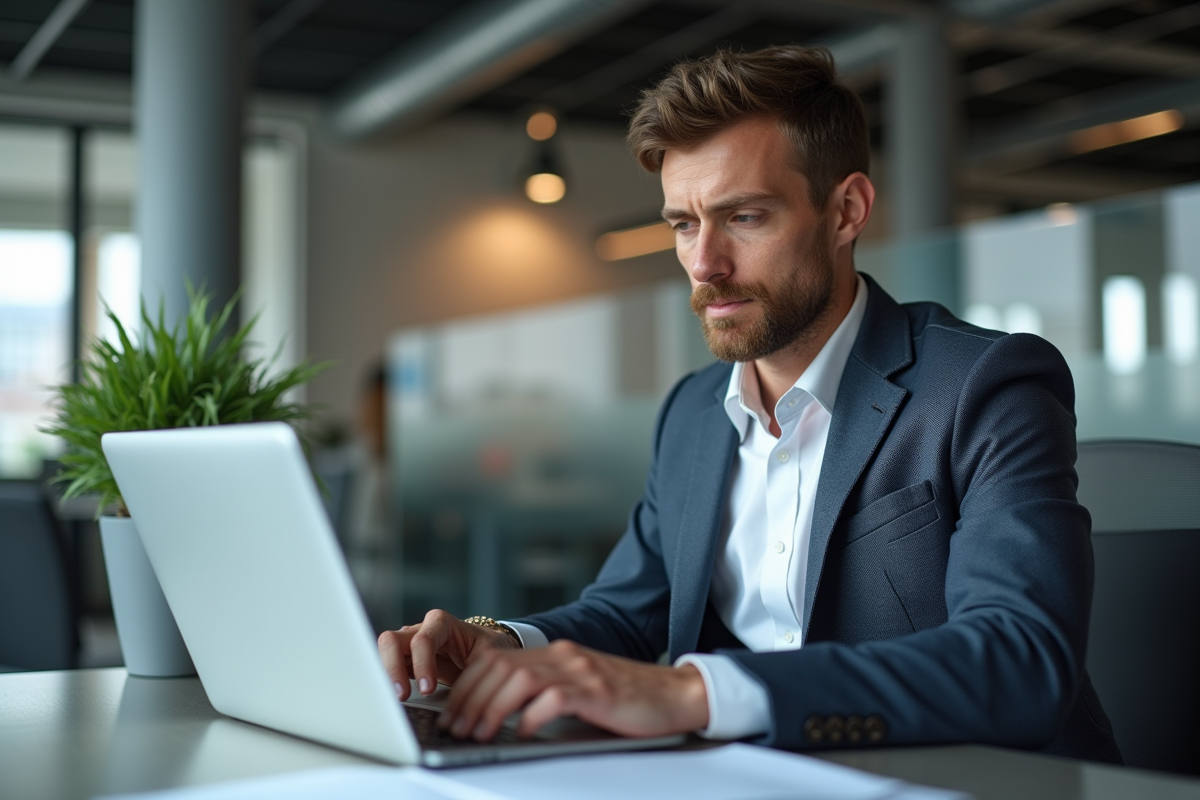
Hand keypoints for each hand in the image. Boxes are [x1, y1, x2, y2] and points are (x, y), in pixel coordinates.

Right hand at [377, 609, 518, 700]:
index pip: (423, 638)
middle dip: (393, 668)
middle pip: (392, 640)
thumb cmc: (487, 649)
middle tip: (402, 695)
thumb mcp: (488, 656)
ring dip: (386, 676)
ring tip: (396, 699)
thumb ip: (476, 668)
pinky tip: (395, 699)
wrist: (486, 653)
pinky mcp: (405, 662)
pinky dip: (388, 683)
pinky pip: (388, 668)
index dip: (422, 663)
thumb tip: (467, 691)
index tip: (427, 689)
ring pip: (385, 653)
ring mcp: (409, 645)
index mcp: (442, 623)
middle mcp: (420, 630)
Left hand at [438, 639, 708, 740]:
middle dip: (469, 699)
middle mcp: (564, 655)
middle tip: (455, 728)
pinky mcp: (597, 690)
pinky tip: (524, 732)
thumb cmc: (628, 700)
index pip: (496, 659)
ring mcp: (580, 670)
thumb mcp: (579, 691)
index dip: (467, 685)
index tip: (452, 712)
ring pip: (518, 680)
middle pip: (500, 667)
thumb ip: (546, 694)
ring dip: (491, 708)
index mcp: (555, 653)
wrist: (676, 694)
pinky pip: (553, 699)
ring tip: (479, 733)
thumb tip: (502, 719)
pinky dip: (532, 717)